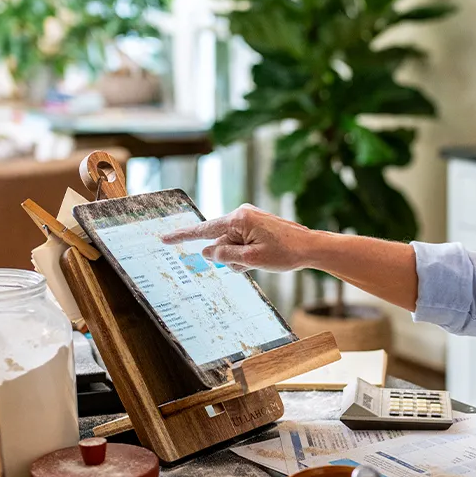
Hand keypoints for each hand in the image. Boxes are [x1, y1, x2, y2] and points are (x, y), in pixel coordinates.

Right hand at [160, 204, 315, 272]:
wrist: (311, 247)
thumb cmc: (285, 253)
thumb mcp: (251, 260)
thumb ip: (225, 256)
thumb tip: (206, 252)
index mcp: (238, 219)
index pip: (204, 230)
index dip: (182, 237)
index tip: (164, 239)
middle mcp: (241, 214)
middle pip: (221, 242)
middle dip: (229, 257)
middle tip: (252, 262)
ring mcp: (249, 218)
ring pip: (231, 245)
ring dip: (240, 258)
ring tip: (261, 260)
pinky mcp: (256, 224)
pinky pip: (241, 242)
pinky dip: (247, 254)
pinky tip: (263, 256)